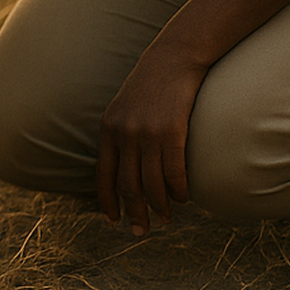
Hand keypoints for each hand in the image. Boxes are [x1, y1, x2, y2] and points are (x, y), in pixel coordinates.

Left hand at [96, 47, 205, 236]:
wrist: (174, 57)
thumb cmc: (152, 85)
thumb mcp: (125, 108)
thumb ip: (121, 135)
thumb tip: (125, 168)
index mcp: (107, 129)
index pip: (103, 175)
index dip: (107, 201)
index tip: (113, 222)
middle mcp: (122, 133)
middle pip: (126, 185)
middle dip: (134, 212)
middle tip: (142, 232)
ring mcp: (146, 133)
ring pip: (151, 184)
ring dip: (160, 206)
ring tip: (168, 218)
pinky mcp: (171, 131)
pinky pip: (174, 172)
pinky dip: (180, 190)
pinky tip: (186, 198)